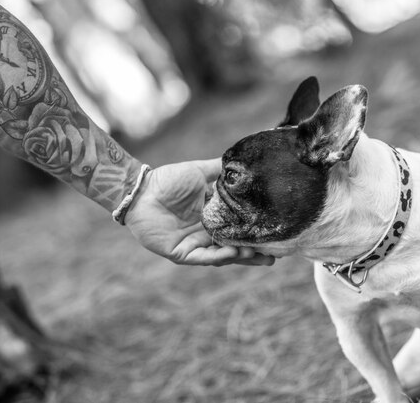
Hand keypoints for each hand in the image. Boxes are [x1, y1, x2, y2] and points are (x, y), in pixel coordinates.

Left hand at [125, 158, 274, 265]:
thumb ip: (221, 170)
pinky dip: (218, 257)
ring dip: (241, 257)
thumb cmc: (169, 180)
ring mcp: (195, 245)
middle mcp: (208, 234)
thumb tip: (246, 162)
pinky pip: (203, 257)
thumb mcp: (201, 172)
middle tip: (275, 256)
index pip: (240, 228)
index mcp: (214, 217)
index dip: (257, 233)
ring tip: (260, 256)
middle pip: (236, 247)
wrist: (141, 189)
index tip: (277, 235)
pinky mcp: (181, 253)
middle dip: (255, 253)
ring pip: (223, 255)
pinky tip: (233, 254)